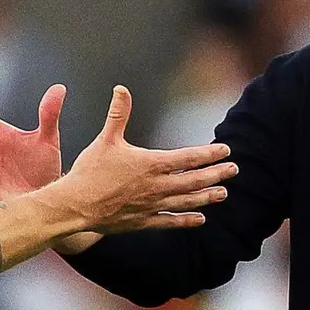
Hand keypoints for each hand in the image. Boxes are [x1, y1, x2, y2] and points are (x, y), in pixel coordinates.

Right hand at [51, 85, 235, 233]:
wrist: (75, 206)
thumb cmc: (90, 171)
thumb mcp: (106, 139)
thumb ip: (118, 114)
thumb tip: (121, 89)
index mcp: (151, 164)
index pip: (188, 158)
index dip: (208, 154)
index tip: (225, 151)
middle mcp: (156, 186)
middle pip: (194, 180)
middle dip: (216, 174)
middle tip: (234, 170)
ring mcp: (151, 205)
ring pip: (187, 201)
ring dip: (207, 197)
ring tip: (223, 194)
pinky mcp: (143, 221)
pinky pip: (170, 221)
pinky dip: (186, 220)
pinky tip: (200, 220)